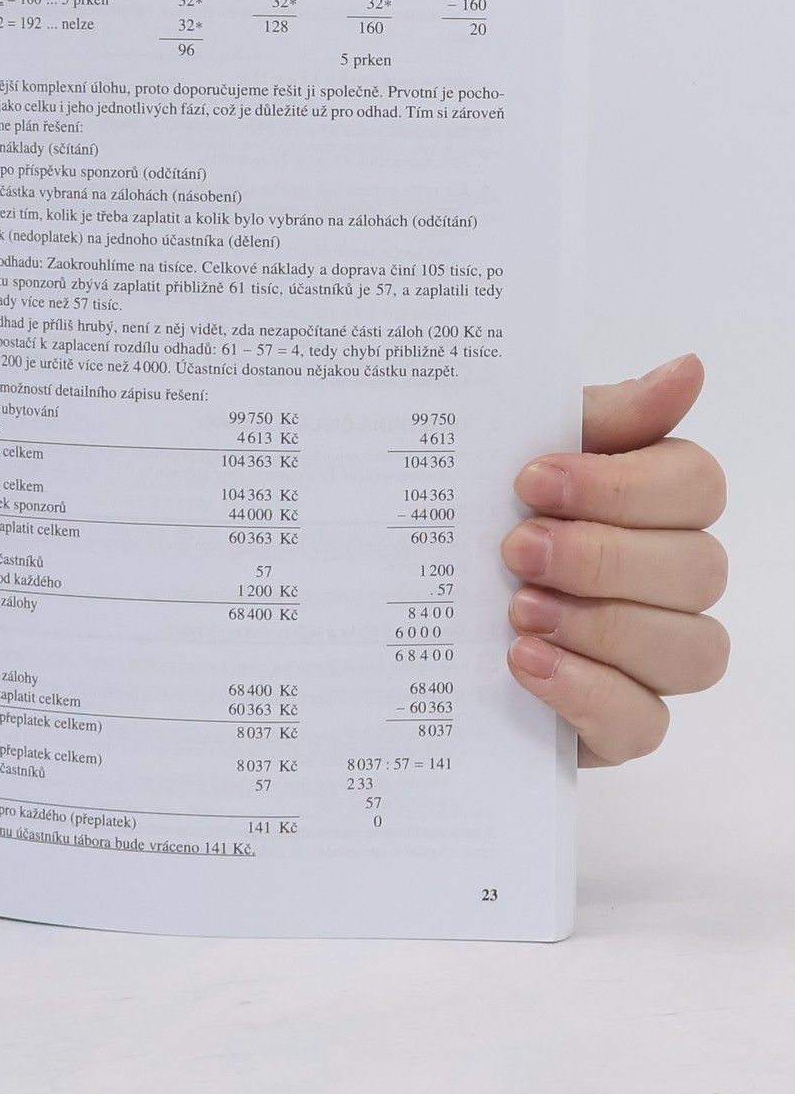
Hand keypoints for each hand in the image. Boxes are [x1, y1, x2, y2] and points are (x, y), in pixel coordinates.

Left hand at [503, 354, 726, 765]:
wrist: (394, 607)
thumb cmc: (468, 515)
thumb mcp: (509, 451)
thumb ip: (597, 418)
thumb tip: (687, 369)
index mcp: (650, 502)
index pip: (696, 485)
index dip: (622, 485)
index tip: (531, 479)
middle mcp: (668, 579)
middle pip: (700, 568)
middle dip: (602, 556)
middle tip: (514, 550)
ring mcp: (650, 657)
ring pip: (692, 649)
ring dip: (602, 626)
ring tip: (516, 611)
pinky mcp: (617, 724)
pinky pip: (645, 723)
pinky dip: (587, 691)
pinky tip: (524, 662)